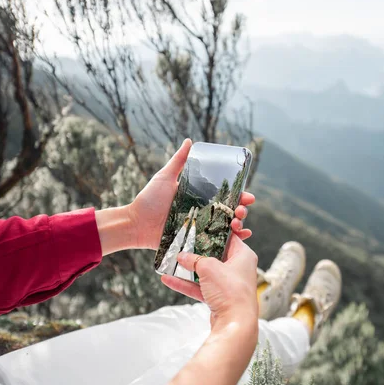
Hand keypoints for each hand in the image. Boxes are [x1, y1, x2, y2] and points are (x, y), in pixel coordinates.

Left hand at [128, 138, 254, 249]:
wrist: (135, 223)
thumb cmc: (148, 199)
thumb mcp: (165, 177)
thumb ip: (178, 161)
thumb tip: (189, 141)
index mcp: (198, 197)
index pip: (224, 196)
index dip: (239, 195)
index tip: (248, 195)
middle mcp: (202, 212)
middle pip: (229, 211)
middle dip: (241, 210)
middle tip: (242, 210)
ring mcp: (200, 228)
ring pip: (227, 227)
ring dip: (239, 225)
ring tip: (239, 223)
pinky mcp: (195, 242)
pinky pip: (216, 242)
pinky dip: (231, 241)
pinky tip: (240, 238)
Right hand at [161, 234, 258, 329]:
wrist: (234, 323)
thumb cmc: (230, 291)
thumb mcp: (209, 268)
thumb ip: (194, 259)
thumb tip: (182, 256)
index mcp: (243, 256)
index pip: (229, 238)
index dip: (214, 232)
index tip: (200, 227)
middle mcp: (238, 269)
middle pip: (215, 256)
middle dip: (197, 252)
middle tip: (183, 244)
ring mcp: (229, 285)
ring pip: (206, 274)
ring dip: (189, 270)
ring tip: (172, 262)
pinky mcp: (220, 298)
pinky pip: (201, 288)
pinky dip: (186, 285)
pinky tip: (169, 280)